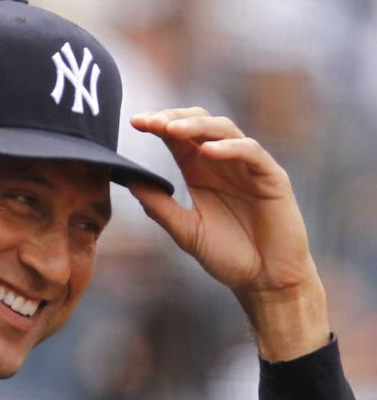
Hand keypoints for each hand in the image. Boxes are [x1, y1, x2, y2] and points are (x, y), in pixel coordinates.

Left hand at [128, 107, 329, 360]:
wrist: (264, 280)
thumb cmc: (227, 255)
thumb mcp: (185, 229)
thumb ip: (158, 205)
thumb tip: (127, 179)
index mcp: (199, 170)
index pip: (177, 137)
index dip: (157, 124)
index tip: (135, 122)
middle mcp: (222, 162)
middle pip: (199, 123)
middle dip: (173, 118)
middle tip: (150, 121)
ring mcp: (248, 166)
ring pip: (224, 130)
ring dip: (196, 127)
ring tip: (172, 130)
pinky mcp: (272, 177)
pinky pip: (251, 152)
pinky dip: (229, 148)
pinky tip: (208, 152)